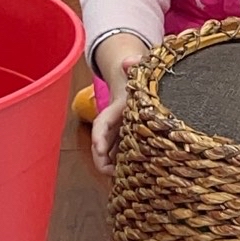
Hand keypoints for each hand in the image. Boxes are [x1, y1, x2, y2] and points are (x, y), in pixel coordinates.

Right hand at [88, 34, 148, 172]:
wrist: (138, 77)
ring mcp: (123, 129)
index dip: (99, 136)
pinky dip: (125, 163)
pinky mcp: (132, 135)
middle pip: (103, 142)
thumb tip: (128, 62)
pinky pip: (125, 151)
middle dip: (102, 158)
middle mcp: (118, 120)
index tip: (98, 148)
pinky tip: (132, 175)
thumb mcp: (141, 65)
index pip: (103, 122)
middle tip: (109, 172)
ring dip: (112, 164)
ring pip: (112, 150)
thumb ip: (135, 62)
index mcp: (120, 107)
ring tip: (119, 178)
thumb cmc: (140, 73)